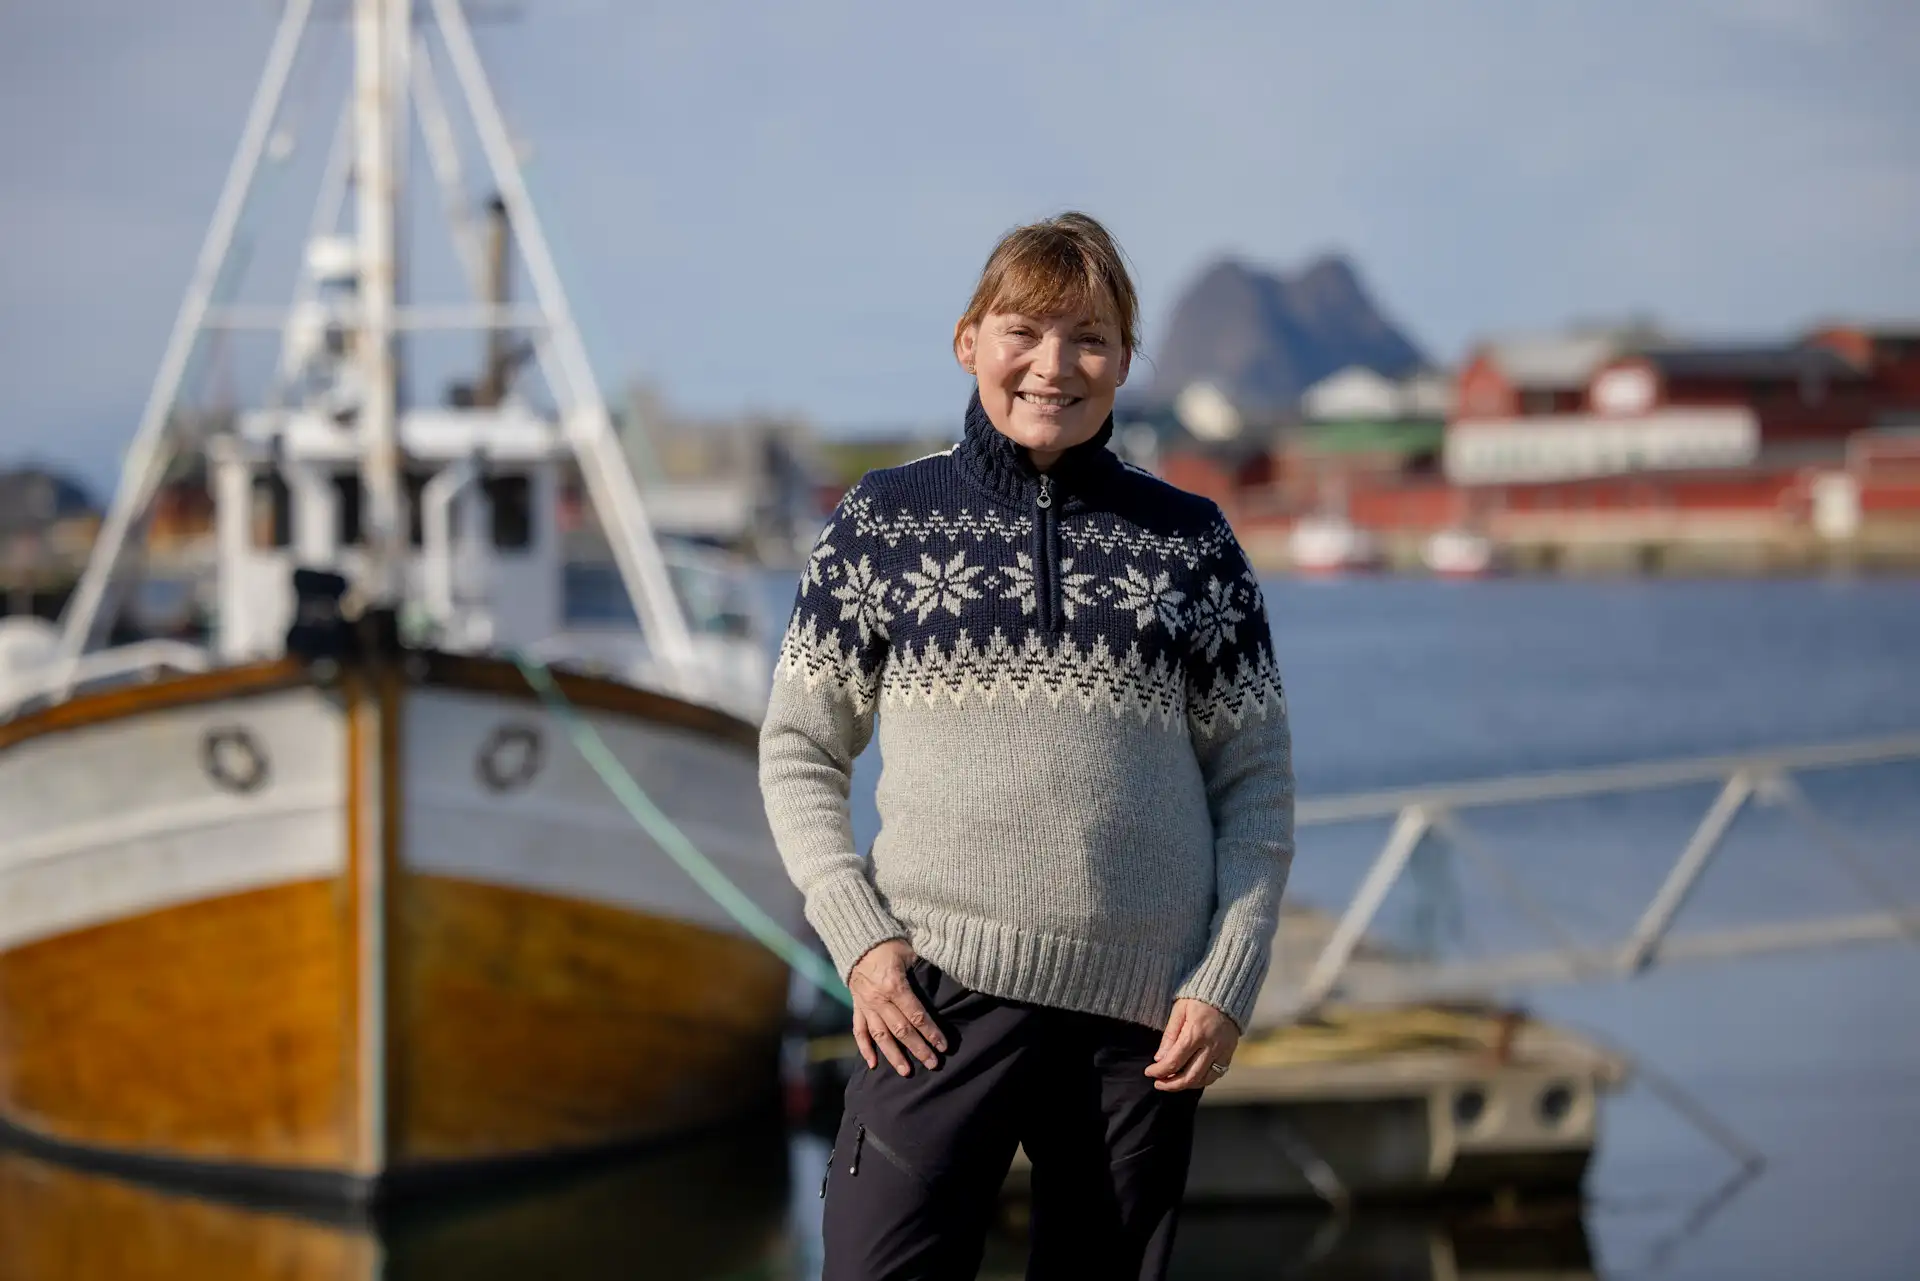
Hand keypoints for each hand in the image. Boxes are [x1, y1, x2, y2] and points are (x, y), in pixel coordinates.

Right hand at [848, 939, 946, 1075]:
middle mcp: (879, 1000)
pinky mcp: (857, 1007)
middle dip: (918, 1049)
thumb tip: (947, 979)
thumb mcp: (909, 952)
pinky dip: (864, 1048)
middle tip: (933, 1064)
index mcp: (894, 986)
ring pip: (881, 1036)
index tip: (943, 1046)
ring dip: (893, 1055)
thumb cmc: (888, 945)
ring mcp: (866, 1005)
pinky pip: (859, 1031)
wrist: (857, 941)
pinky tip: (872, 1064)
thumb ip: (924, 969)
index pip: (916, 1015)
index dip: (931, 1032)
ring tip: (906, 1072)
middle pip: (901, 1030)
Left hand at [1146, 997, 1239, 1091]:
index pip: (1175, 1061)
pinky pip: (1216, 1074)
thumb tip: (1160, 1059)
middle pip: (1190, 1076)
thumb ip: (1170, 1036)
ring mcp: (1223, 1051)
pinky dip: (1202, 1080)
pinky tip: (1190, 1078)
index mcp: (1196, 1032)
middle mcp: (1211, 1045)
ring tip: (1172, 1082)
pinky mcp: (1230, 1053)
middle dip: (1171, 1084)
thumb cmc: (1198, 998)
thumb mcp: (1179, 1010)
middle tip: (1158, 1084)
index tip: (1148, 1073)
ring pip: (1204, 1079)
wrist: (1227, 990)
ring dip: (1186, 1085)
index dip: (1159, 1071)